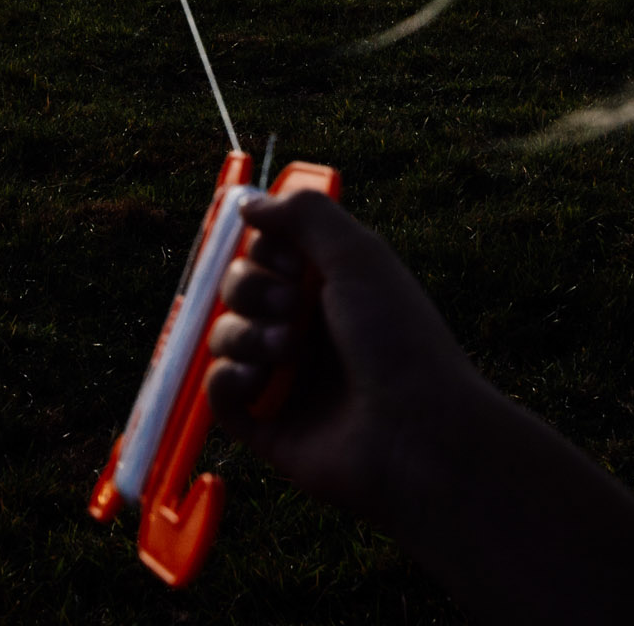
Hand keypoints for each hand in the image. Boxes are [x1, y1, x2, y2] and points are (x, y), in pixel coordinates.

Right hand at [201, 189, 485, 534]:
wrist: (416, 432)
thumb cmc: (397, 338)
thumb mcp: (358, 255)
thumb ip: (304, 214)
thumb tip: (249, 202)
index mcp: (328, 286)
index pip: (265, 250)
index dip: (264, 249)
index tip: (293, 262)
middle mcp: (304, 326)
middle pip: (237, 288)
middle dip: (251, 289)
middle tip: (291, 306)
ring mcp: (284, 377)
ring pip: (223, 335)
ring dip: (243, 333)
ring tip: (284, 351)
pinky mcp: (267, 424)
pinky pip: (217, 392)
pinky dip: (225, 379)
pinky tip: (254, 378)